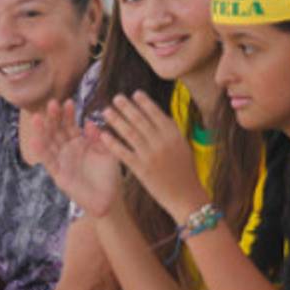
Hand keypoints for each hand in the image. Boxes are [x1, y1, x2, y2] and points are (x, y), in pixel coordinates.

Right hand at [29, 99, 121, 216]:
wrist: (109, 199)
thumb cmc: (109, 175)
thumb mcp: (107, 152)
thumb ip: (98, 138)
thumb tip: (89, 122)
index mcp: (79, 142)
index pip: (70, 124)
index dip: (68, 114)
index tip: (68, 102)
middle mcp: (68, 149)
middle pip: (57, 130)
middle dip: (54, 117)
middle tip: (51, 104)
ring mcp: (62, 161)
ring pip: (49, 143)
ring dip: (42, 131)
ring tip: (37, 118)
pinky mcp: (59, 175)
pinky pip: (49, 162)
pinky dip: (41, 152)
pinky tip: (35, 141)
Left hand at [98, 92, 208, 221]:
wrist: (186, 196)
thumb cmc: (184, 171)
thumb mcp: (182, 146)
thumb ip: (169, 131)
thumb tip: (156, 114)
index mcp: (174, 134)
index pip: (156, 113)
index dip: (144, 102)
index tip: (134, 94)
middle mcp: (162, 142)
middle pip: (140, 120)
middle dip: (126, 107)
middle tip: (116, 98)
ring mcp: (150, 155)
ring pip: (130, 133)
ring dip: (116, 120)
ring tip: (106, 111)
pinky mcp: (141, 169)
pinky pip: (123, 152)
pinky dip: (112, 143)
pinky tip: (103, 135)